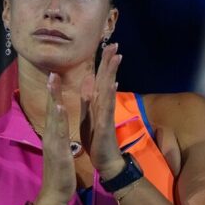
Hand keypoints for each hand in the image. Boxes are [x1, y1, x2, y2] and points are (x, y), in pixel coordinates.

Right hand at [36, 72, 75, 204]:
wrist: (54, 193)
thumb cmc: (59, 172)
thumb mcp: (59, 150)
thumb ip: (59, 137)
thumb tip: (59, 128)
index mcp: (53, 135)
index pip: (54, 110)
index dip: (54, 94)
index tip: (54, 76)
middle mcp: (50, 135)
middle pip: (51, 108)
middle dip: (51, 90)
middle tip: (52, 71)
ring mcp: (52, 142)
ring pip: (53, 116)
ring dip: (54, 98)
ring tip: (53, 81)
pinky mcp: (58, 150)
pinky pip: (58, 132)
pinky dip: (59, 118)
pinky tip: (60, 107)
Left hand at [80, 43, 124, 178]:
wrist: (105, 160)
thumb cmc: (96, 139)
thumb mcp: (89, 115)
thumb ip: (88, 98)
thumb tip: (90, 80)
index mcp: (97, 103)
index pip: (100, 79)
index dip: (103, 64)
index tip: (107, 46)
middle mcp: (104, 106)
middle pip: (106, 80)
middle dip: (110, 63)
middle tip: (115, 44)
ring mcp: (106, 114)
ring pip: (108, 90)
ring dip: (112, 74)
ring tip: (116, 58)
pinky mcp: (106, 125)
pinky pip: (107, 108)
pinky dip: (109, 96)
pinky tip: (112, 84)